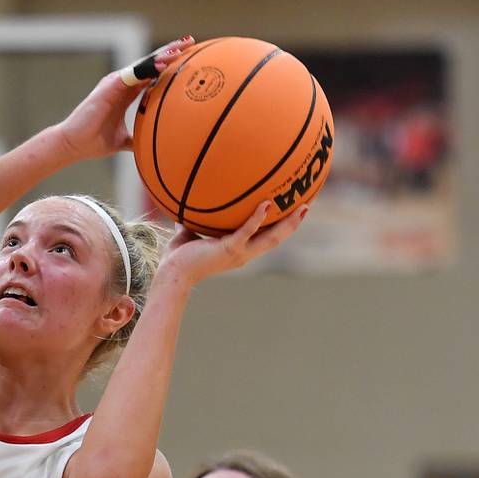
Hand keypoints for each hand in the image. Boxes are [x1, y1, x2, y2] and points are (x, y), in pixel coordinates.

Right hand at [52, 37, 194, 162]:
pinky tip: (163, 64)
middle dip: (170, 52)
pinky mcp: (109, 86)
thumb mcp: (123, 141)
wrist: (74, 144)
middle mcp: (121, 84)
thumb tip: (152, 147)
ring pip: (143, 64)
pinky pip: (132, 73)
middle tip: (189, 42)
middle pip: (150, 63)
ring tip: (181, 48)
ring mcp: (115, 83)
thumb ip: (137, 138)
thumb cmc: (94, 142)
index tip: (186, 57)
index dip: (168, 64)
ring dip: (162, 55)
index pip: (151, 74)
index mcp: (125, 93)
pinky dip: (148, 68)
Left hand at [158, 200, 306, 286]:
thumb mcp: (188, 235)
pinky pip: (248, 231)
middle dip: (292, 224)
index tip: (290, 214)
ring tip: (302, 207)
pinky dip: (258, 218)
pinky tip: (267, 203)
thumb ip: (192, 224)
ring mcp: (238, 253)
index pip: (263, 239)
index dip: (278, 227)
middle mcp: (243, 254)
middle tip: (306, 207)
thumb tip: (185, 207)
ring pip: (270, 238)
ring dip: (287, 223)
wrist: (172, 274)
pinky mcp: (229, 249)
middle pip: (275, 239)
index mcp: (238, 251)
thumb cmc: (178, 258)